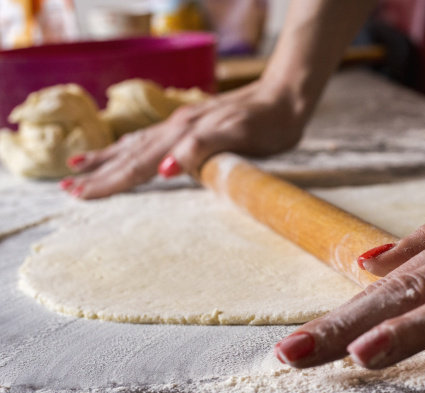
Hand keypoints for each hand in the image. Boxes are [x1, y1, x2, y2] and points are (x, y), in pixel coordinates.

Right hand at [60, 81, 307, 198]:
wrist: (285, 97)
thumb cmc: (267, 122)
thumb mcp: (238, 136)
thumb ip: (200, 150)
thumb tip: (165, 170)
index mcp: (183, 136)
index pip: (138, 165)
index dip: (109, 181)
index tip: (81, 195)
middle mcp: (177, 129)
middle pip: (130, 156)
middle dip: (99, 174)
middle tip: (68, 189)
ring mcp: (183, 125)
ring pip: (136, 145)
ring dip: (107, 158)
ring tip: (78, 165)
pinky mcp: (193, 124)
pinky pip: (151, 138)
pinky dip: (131, 147)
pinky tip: (126, 148)